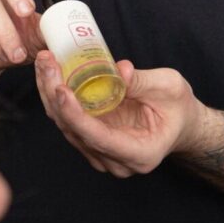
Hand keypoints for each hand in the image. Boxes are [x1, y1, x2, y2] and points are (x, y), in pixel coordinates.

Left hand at [34, 51, 205, 176]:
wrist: (179, 122)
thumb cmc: (178, 107)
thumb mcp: (170, 87)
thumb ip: (142, 81)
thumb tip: (118, 69)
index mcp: (140, 153)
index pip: (99, 139)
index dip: (76, 116)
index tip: (61, 89)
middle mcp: (116, 161)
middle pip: (75, 131)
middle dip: (55, 95)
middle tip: (47, 61)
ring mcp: (101, 154)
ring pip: (65, 126)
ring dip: (50, 92)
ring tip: (44, 61)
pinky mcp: (91, 141)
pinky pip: (67, 120)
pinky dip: (55, 96)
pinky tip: (49, 71)